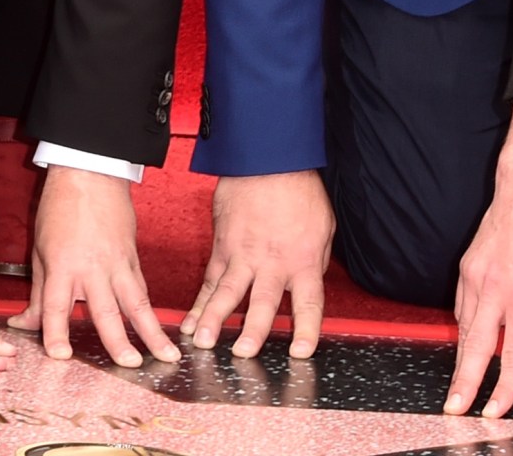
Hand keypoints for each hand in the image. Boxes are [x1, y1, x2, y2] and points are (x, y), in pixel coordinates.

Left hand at [12, 165, 176, 366]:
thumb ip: (36, 292)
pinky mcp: (132, 258)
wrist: (90, 172)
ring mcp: (117, 263)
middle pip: (105, 311)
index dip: (56, 333)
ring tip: (166, 356)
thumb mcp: (39, 250)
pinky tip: (158, 329)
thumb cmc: (60, 208)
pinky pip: (142, 289)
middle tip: (129, 366)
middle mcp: (92, 268)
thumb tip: (23, 323)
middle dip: (118, 342)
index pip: (56, 307)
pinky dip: (150, 311)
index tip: (60, 356)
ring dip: (152, 332)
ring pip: (136, 303)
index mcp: (62, 265)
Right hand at [182, 171, 332, 357]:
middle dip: (252, 331)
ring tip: (202, 342)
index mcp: (302, 261)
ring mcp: (243, 255)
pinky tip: (189, 321)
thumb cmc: (299, 191)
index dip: (306, 330)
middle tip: (241, 354)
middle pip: (262, 303)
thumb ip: (313, 262)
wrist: (269, 159)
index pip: (308, 304)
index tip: (301, 353)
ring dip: (213, 319)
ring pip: (227, 293)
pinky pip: (210, 279)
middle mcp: (272, 262)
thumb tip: (307, 283)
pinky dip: (199, 301)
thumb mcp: (323, 228)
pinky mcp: (223, 246)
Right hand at [446, 97, 512, 418]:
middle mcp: (494, 291)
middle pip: (476, 348)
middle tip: (453, 410)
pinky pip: (462, 306)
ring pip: (465, 328)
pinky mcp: (466, 266)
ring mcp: (475, 277)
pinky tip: (467, 341)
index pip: (512, 355)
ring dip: (463, 358)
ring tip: (459, 384)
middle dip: (464, 383)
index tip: (494, 411)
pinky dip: (464, 328)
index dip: (504, 388)